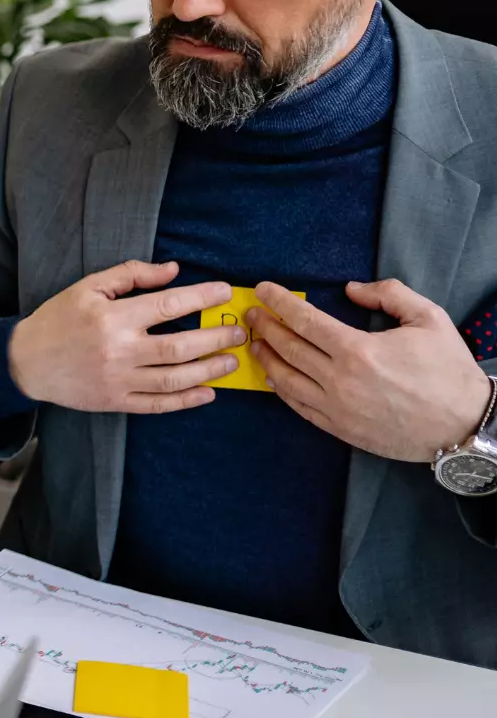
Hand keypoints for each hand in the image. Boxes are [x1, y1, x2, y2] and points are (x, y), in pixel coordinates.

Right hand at [9, 260, 244, 413]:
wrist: (25, 362)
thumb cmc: (57, 319)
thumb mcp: (87, 287)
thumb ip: (131, 275)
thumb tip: (173, 271)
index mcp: (113, 317)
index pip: (168, 305)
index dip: (201, 297)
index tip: (223, 291)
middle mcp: (119, 350)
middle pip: (180, 346)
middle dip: (216, 338)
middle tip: (239, 332)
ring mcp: (119, 380)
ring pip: (175, 378)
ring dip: (209, 370)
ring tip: (231, 361)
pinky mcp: (115, 401)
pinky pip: (158, 405)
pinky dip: (186, 401)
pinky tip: (207, 393)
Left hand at [248, 279, 490, 460]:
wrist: (464, 424)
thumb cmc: (449, 370)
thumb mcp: (428, 319)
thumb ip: (389, 294)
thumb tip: (351, 288)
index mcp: (358, 350)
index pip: (304, 320)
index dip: (278, 302)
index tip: (263, 290)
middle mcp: (339, 379)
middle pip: (288, 348)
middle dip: (265, 327)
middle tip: (252, 313)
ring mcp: (336, 407)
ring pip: (285, 379)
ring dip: (266, 358)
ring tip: (257, 343)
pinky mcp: (339, 429)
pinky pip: (298, 407)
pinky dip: (280, 390)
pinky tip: (274, 378)